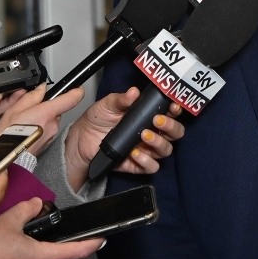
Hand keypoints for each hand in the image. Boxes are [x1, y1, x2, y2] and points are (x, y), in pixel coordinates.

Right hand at [0, 85, 84, 155]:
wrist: (8, 158)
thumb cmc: (8, 136)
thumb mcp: (15, 110)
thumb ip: (31, 97)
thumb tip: (42, 88)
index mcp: (47, 113)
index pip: (72, 98)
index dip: (76, 90)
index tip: (76, 87)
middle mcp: (53, 124)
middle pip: (56, 109)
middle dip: (46, 106)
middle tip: (30, 108)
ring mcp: (51, 134)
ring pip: (50, 119)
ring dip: (41, 117)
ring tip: (25, 121)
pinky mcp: (48, 142)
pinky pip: (47, 129)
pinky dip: (39, 127)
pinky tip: (26, 130)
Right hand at [0, 198, 101, 258]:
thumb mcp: (9, 220)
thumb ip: (29, 209)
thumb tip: (37, 205)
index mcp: (42, 258)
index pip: (77, 252)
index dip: (92, 243)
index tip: (102, 238)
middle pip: (53, 252)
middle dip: (47, 237)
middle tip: (31, 225)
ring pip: (37, 257)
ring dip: (31, 245)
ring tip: (11, 235)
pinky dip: (20, 252)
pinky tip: (4, 245)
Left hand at [64, 88, 183, 191]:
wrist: (80, 141)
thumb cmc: (97, 120)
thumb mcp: (108, 104)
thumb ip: (122, 99)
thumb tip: (134, 91)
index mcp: (148, 115)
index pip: (171, 113)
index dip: (176, 110)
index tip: (172, 106)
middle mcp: (152, 132)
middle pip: (175, 133)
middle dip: (171, 127)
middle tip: (157, 120)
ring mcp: (146, 149)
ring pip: (166, 150)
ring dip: (158, 143)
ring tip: (144, 135)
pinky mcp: (137, 165)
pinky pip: (151, 166)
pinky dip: (145, 160)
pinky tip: (134, 153)